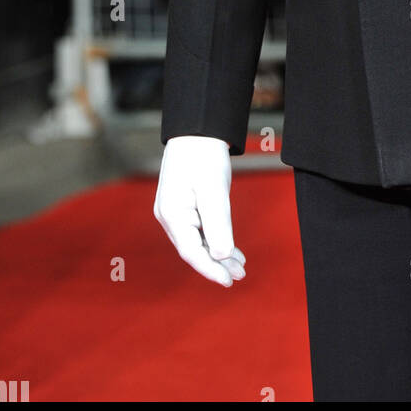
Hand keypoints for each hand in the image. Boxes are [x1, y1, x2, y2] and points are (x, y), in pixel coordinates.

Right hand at [154, 135, 245, 287]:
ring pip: (198, 241)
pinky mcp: (184, 205)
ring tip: (240, 267)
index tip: (228, 281)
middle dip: (217, 264)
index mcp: (172, 214)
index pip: (191, 251)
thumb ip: (217, 224)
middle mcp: (170, 216)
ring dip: (218, 254)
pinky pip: (199, 229)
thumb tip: (221, 255)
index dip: (210, 269)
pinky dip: (215, 240)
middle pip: (194, 249)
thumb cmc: (204, 155)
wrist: (197, 129)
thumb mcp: (214, 190)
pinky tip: (232, 250)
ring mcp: (175, 211)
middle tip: (240, 276)